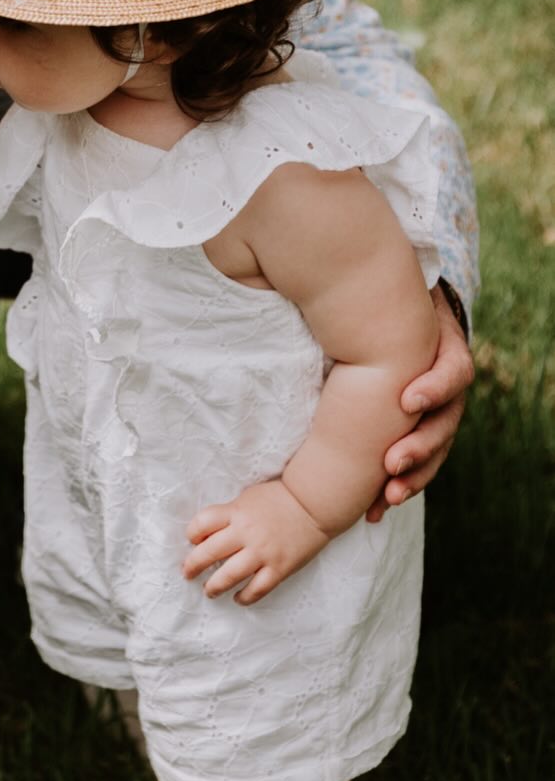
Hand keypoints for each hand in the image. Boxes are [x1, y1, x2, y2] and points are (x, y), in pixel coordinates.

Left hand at [183, 481, 329, 604]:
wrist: (314, 504)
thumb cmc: (279, 498)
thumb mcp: (248, 497)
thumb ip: (230, 514)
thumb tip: (209, 532)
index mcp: (236, 512)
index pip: (202, 523)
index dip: (192, 533)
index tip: (192, 541)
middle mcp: (246, 533)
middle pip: (209, 552)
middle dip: (193, 565)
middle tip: (188, 573)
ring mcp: (263, 552)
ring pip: (230, 575)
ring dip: (214, 586)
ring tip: (209, 591)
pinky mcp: (279, 567)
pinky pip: (257, 588)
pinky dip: (245, 597)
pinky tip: (238, 598)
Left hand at [367, 284, 472, 521]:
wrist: (397, 314)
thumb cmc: (387, 301)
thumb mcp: (391, 291)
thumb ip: (377, 289)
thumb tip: (326, 269)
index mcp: (444, 348)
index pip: (453, 370)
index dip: (433, 387)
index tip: (406, 399)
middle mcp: (445, 385)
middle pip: (446, 422)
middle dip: (420, 447)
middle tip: (391, 464)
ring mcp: (436, 412)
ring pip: (435, 450)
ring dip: (413, 476)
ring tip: (388, 498)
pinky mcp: (418, 431)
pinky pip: (416, 465)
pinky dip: (399, 487)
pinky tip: (376, 511)